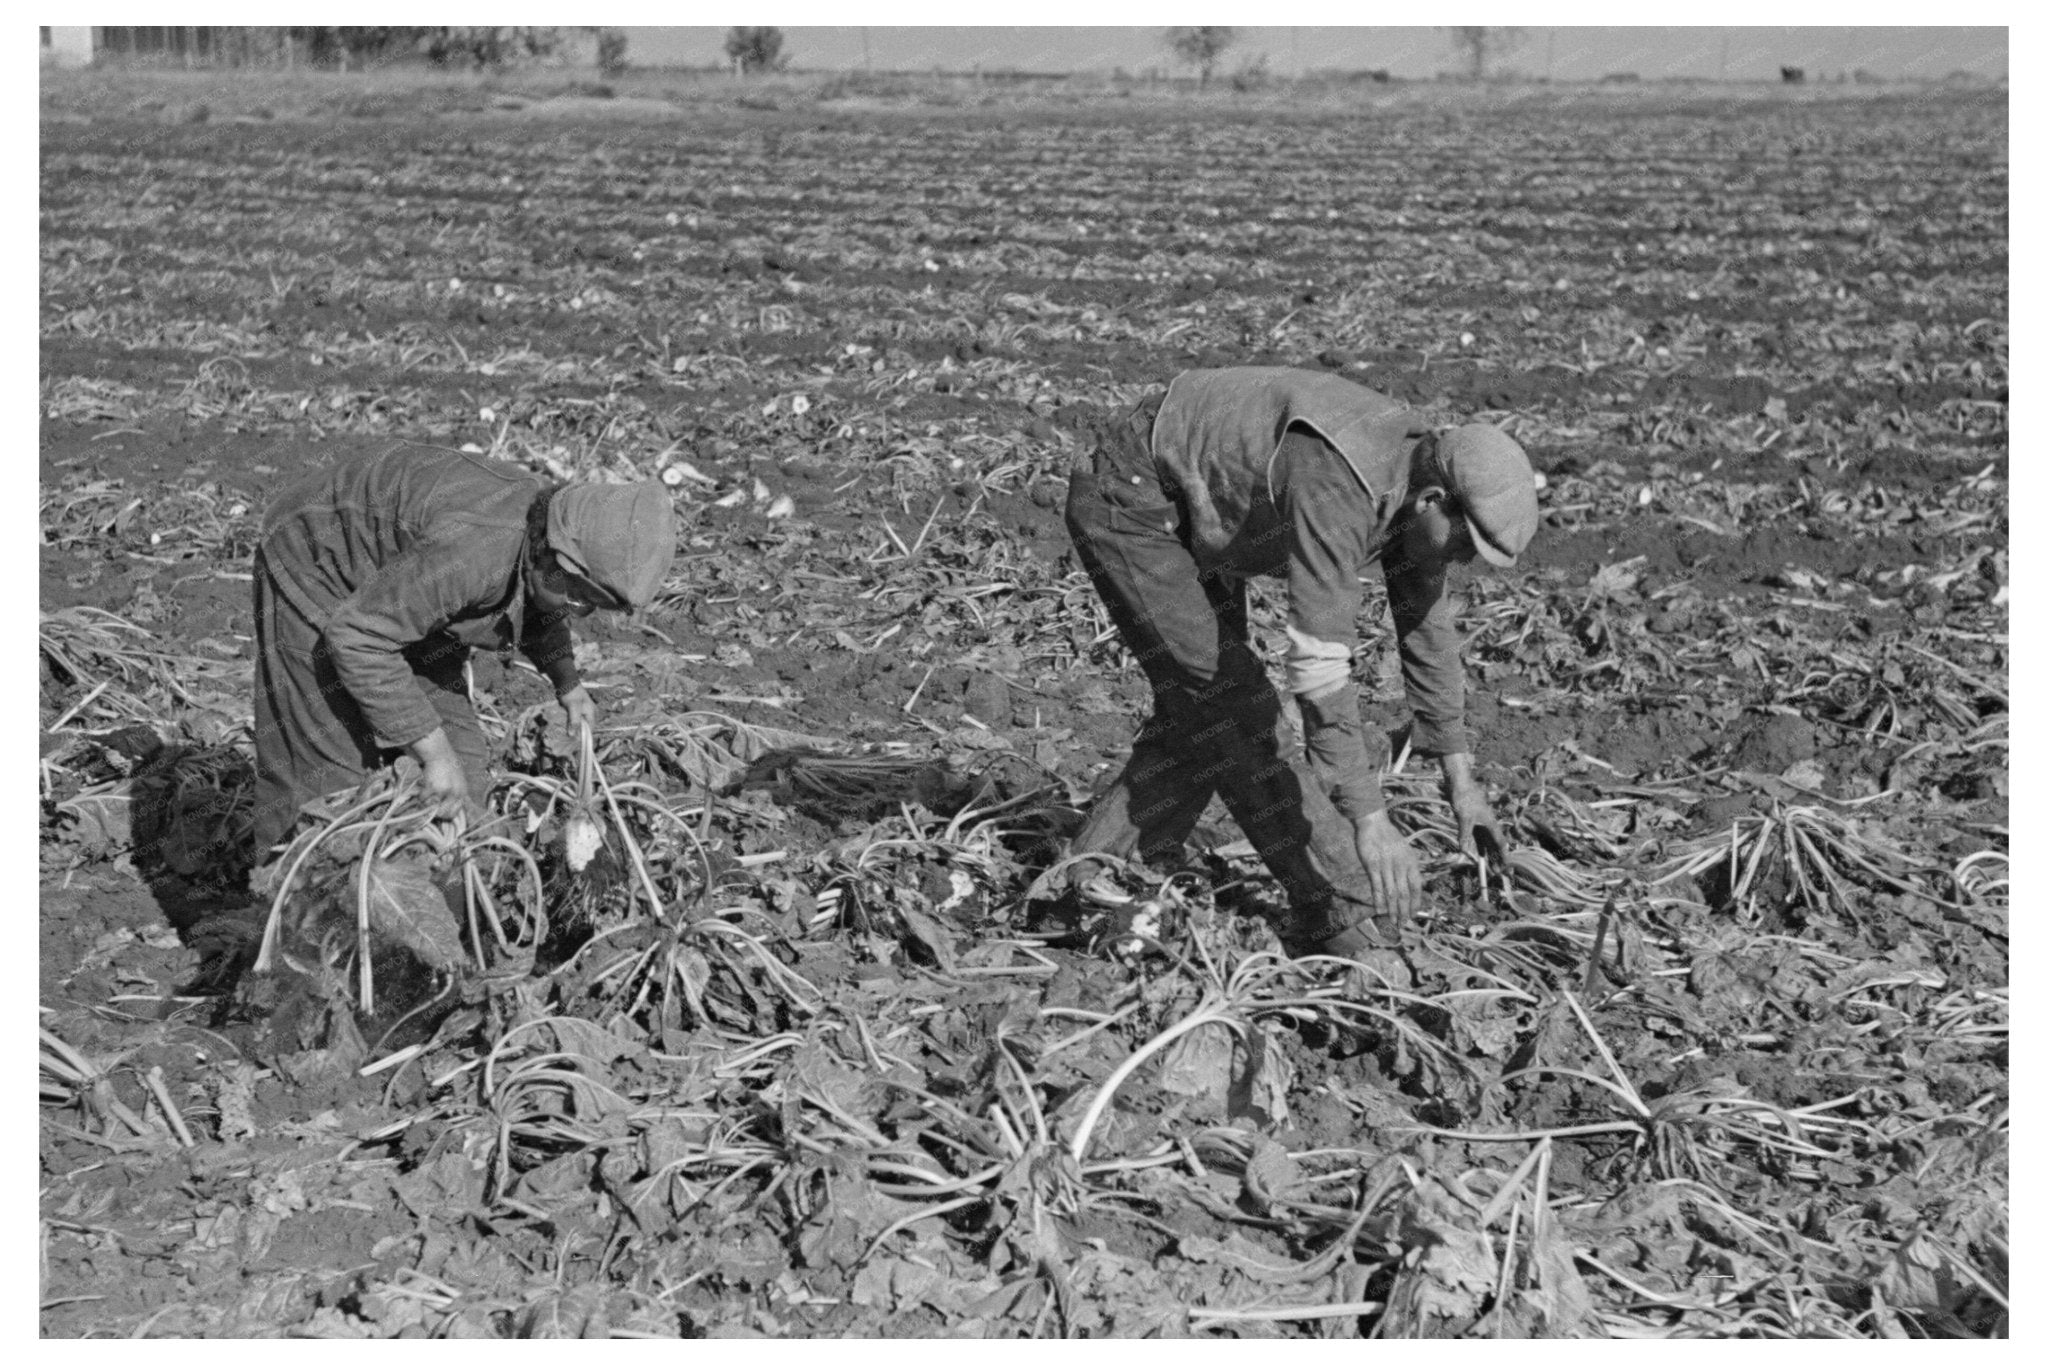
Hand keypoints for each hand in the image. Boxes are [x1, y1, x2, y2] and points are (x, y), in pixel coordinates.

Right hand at [408, 727, 473, 826]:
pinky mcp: (432, 787)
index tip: (437, 812)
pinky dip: (419, 796)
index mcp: (463, 792)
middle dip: (434, 812)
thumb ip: (454, 794)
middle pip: (442, 814)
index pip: (454, 813)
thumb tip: (445, 808)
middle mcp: (455, 793)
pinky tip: (420, 790)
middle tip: (428, 807)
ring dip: (425, 803)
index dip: (445, 815)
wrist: (440, 753)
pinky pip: (422, 799)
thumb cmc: (448, 765)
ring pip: (431, 807)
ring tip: (424, 797)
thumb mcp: (458, 781)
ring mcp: (444, 791)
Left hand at [559, 683, 596, 738]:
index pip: (590, 729)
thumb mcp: (572, 708)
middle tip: (567, 738)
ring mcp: (585, 711)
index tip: (573, 742)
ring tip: (566, 732)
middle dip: (577, 732)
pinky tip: (566, 725)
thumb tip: (572, 736)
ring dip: (574, 727)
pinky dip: (572, 723)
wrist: (566, 682)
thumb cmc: (571, 694)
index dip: (583, 736)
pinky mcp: (578, 710)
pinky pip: (576, 720)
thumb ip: (574, 721)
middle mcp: (590, 713)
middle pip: (585, 727)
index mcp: (592, 713)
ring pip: (580, 724)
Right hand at [1352, 811, 1423, 925]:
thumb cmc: (1390, 837)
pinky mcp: (1373, 866)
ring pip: (1391, 893)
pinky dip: (1379, 900)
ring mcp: (1387, 866)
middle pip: (1404, 894)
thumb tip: (1413, 886)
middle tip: (1402, 924)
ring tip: (1393, 921)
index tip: (1412, 915)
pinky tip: (1379, 910)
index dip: (1415, 903)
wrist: (1374, 823)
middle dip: (1404, 911)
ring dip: (1392, 910)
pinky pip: (1377, 886)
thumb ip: (1409, 867)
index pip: (1416, 887)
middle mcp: (1401, 866)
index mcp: (1411, 862)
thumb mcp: (1406, 851)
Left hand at [1442, 753, 1508, 867]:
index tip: (1506, 867)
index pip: (1500, 843)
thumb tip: (1462, 850)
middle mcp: (1488, 825)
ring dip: (1489, 856)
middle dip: (1497, 860)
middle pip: (1494, 846)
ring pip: (1487, 843)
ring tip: (1491, 868)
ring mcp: (1481, 824)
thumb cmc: (1465, 799)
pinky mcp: (1472, 822)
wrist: (1460, 785)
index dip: (1503, 855)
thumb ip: (1464, 834)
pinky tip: (1479, 855)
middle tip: (1498, 873)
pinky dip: (1479, 847)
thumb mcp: (1464, 817)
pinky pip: (1478, 838)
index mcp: (1490, 824)